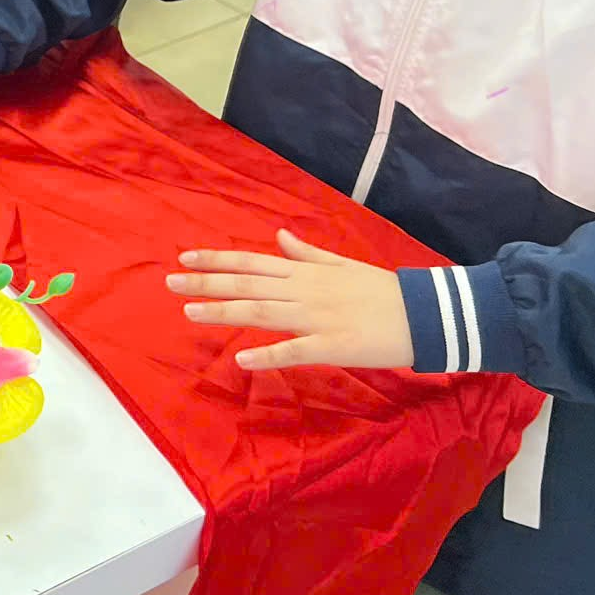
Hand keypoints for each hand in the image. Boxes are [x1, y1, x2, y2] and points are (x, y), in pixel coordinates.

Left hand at [169, 229, 411, 371]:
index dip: (217, 260)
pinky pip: (294, 350)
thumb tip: (280, 236)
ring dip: (223, 312)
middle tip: (170, 282)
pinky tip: (241, 358)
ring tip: (189, 312)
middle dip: (206, 282)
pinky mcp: (334, 346)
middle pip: (247, 285)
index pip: (252, 262)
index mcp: (306, 271)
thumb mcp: (342, 264)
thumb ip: (307, 253)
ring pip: (262, 313)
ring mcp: (317, 318)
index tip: (185, 258)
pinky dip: (267, 354)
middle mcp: (305, 291)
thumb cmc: (382, 290)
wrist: (424, 313)